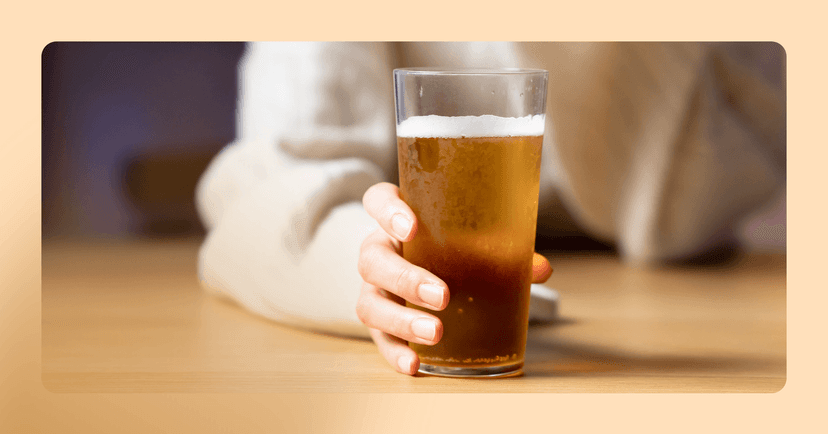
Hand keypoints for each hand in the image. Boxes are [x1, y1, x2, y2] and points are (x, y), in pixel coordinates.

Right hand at [356, 182, 553, 374]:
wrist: (430, 268)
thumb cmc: (451, 246)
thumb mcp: (472, 239)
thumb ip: (502, 249)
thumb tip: (539, 269)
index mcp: (398, 218)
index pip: (379, 202)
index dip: (389, 213)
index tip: (412, 227)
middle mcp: (379, 250)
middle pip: (373, 259)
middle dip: (406, 279)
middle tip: (442, 296)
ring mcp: (374, 287)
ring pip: (370, 302)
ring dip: (402, 320)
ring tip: (435, 333)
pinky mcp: (379, 321)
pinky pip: (379, 339)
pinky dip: (396, 353)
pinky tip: (415, 365)